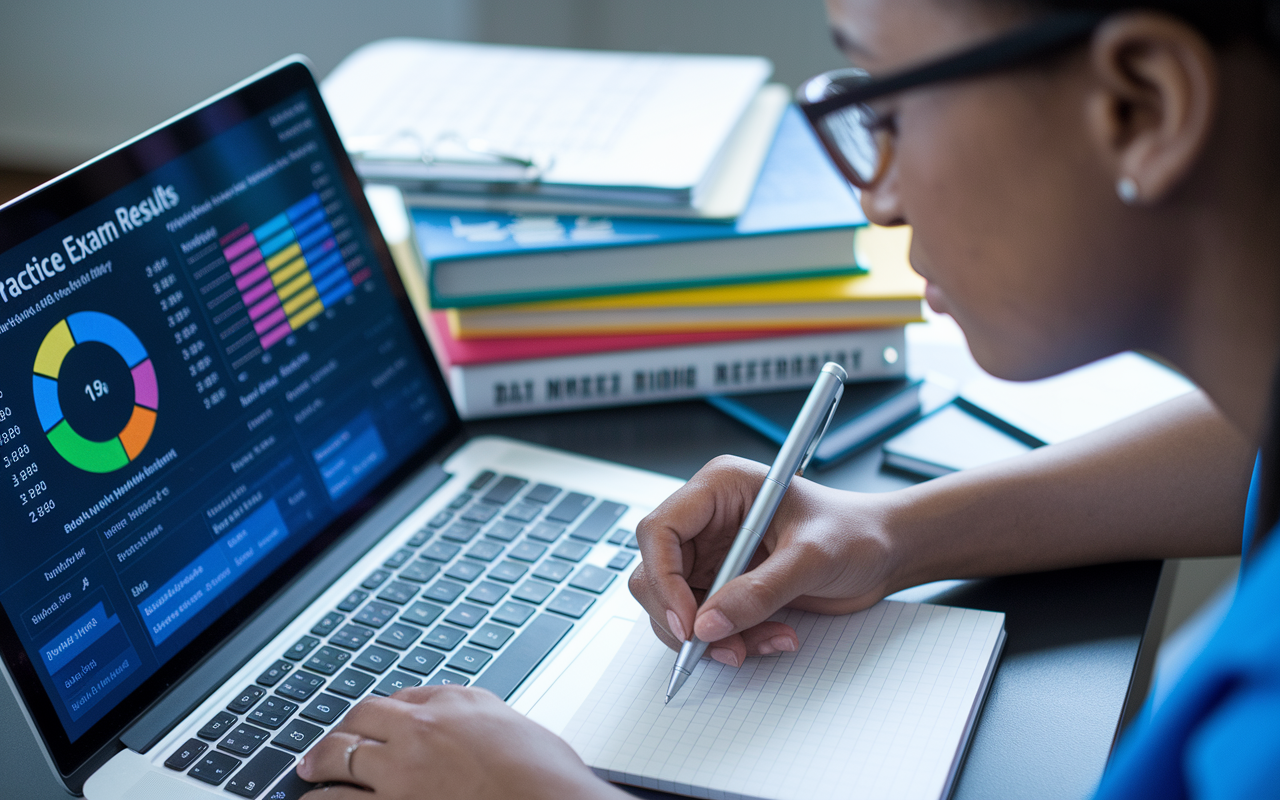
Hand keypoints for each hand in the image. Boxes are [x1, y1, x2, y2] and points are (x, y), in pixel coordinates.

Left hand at [297, 685, 621, 799]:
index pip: (397, 700)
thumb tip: (459, 717)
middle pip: (358, 723)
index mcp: (450, 705)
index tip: (368, 723)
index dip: (377, 714)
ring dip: (317, 767)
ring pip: (337, 762)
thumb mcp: (511, 724)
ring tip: (307, 773)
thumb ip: (475, 715)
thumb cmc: (544, 774)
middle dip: (336, 733)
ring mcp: (400, 776)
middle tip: (323, 746)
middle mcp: (418, 733)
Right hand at [629, 455, 898, 667]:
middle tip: (722, 646)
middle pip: (656, 574)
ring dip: (714, 636)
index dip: (663, 578)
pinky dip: (732, 640)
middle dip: (686, 618)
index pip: (660, 531)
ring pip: (677, 606)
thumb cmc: (856, 532)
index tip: (689, 622)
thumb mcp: (812, 557)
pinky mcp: (723, 585)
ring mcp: (712, 554)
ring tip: (763, 641)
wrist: (883, 552)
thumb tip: (708, 624)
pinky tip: (771, 636)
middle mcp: (707, 520)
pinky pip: (705, 623)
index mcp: (720, 488)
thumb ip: (759, 591)